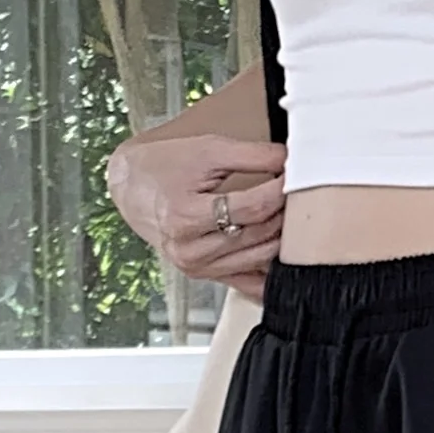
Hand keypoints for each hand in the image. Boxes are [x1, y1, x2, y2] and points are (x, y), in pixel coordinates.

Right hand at [105, 133, 286, 301]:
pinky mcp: (207, 277)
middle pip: (256, 234)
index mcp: (185, 216)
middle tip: (299, 192)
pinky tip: (286, 254)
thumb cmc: (168, 166)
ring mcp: (198, 268)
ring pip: (259, 258)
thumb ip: (251, 154)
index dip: (279, 191)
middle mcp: (189, 249)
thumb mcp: (207, 150)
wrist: (134, 189)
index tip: (293, 175)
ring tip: (292, 212)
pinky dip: (271, 271)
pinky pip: (250, 283)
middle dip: (283, 212)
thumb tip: (289, 160)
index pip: (250, 208)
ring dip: (282, 236)